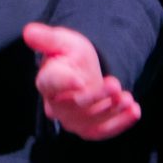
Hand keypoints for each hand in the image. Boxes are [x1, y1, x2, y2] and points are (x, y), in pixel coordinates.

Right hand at [23, 22, 141, 139]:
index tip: (79, 81)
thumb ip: (47, 38)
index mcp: (47, 81)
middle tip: (115, 84)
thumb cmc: (70, 56)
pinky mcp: (88, 128)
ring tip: (127, 98)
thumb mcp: (63, 41)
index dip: (65, 83)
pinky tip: (134, 111)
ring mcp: (72, 119)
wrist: (84, 72)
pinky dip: (120, 124)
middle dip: (97, 97)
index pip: (52, 83)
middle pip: (75, 106)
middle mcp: (56, 105)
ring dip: (111, 111)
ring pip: (90, 121)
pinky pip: (103, 132)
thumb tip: (28, 31)